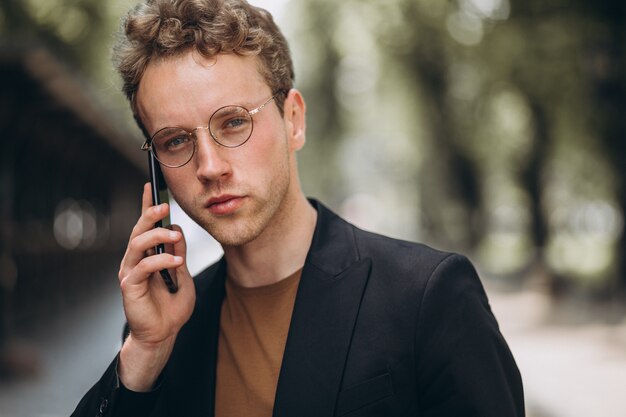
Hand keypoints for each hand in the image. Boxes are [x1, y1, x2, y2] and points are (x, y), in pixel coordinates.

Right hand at [117, 183, 195, 390]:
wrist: (164, 333)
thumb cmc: (172, 306)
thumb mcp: (183, 275)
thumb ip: (178, 254)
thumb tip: (177, 231)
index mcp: (148, 254)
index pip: (145, 225)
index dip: (146, 204)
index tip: (151, 183)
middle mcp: (135, 259)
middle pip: (138, 230)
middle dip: (150, 214)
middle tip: (164, 205)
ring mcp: (130, 271)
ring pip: (136, 244)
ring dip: (155, 235)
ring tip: (175, 234)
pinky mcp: (129, 286)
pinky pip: (142, 267)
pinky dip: (160, 261)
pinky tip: (176, 262)